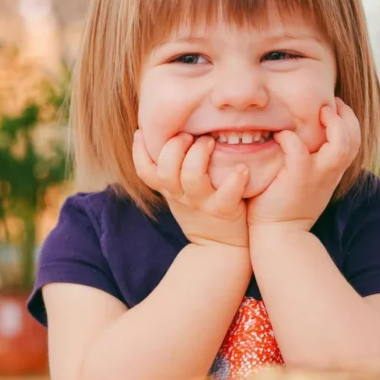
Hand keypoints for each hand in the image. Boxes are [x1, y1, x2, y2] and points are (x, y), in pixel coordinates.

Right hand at [133, 131, 249, 247]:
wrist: (221, 248)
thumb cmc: (201, 210)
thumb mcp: (179, 192)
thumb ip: (173, 168)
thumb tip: (167, 133)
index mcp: (169, 189)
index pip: (145, 171)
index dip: (139, 151)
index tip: (142, 131)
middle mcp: (181, 196)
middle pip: (165, 171)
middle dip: (174, 147)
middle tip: (189, 135)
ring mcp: (202, 203)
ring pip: (192, 178)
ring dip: (199, 155)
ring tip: (210, 141)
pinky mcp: (224, 211)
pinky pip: (226, 195)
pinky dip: (234, 180)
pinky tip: (241, 169)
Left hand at [247, 99, 361, 231]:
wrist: (278, 235)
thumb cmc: (285, 205)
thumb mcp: (305, 180)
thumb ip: (308, 160)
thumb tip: (297, 135)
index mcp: (333, 170)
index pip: (353, 139)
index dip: (348, 119)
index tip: (333, 106)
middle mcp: (330, 172)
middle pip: (354, 138)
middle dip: (346, 115)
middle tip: (329, 103)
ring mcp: (317, 175)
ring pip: (341, 144)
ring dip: (332, 124)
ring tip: (318, 112)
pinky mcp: (298, 179)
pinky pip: (299, 151)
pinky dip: (291, 139)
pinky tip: (280, 135)